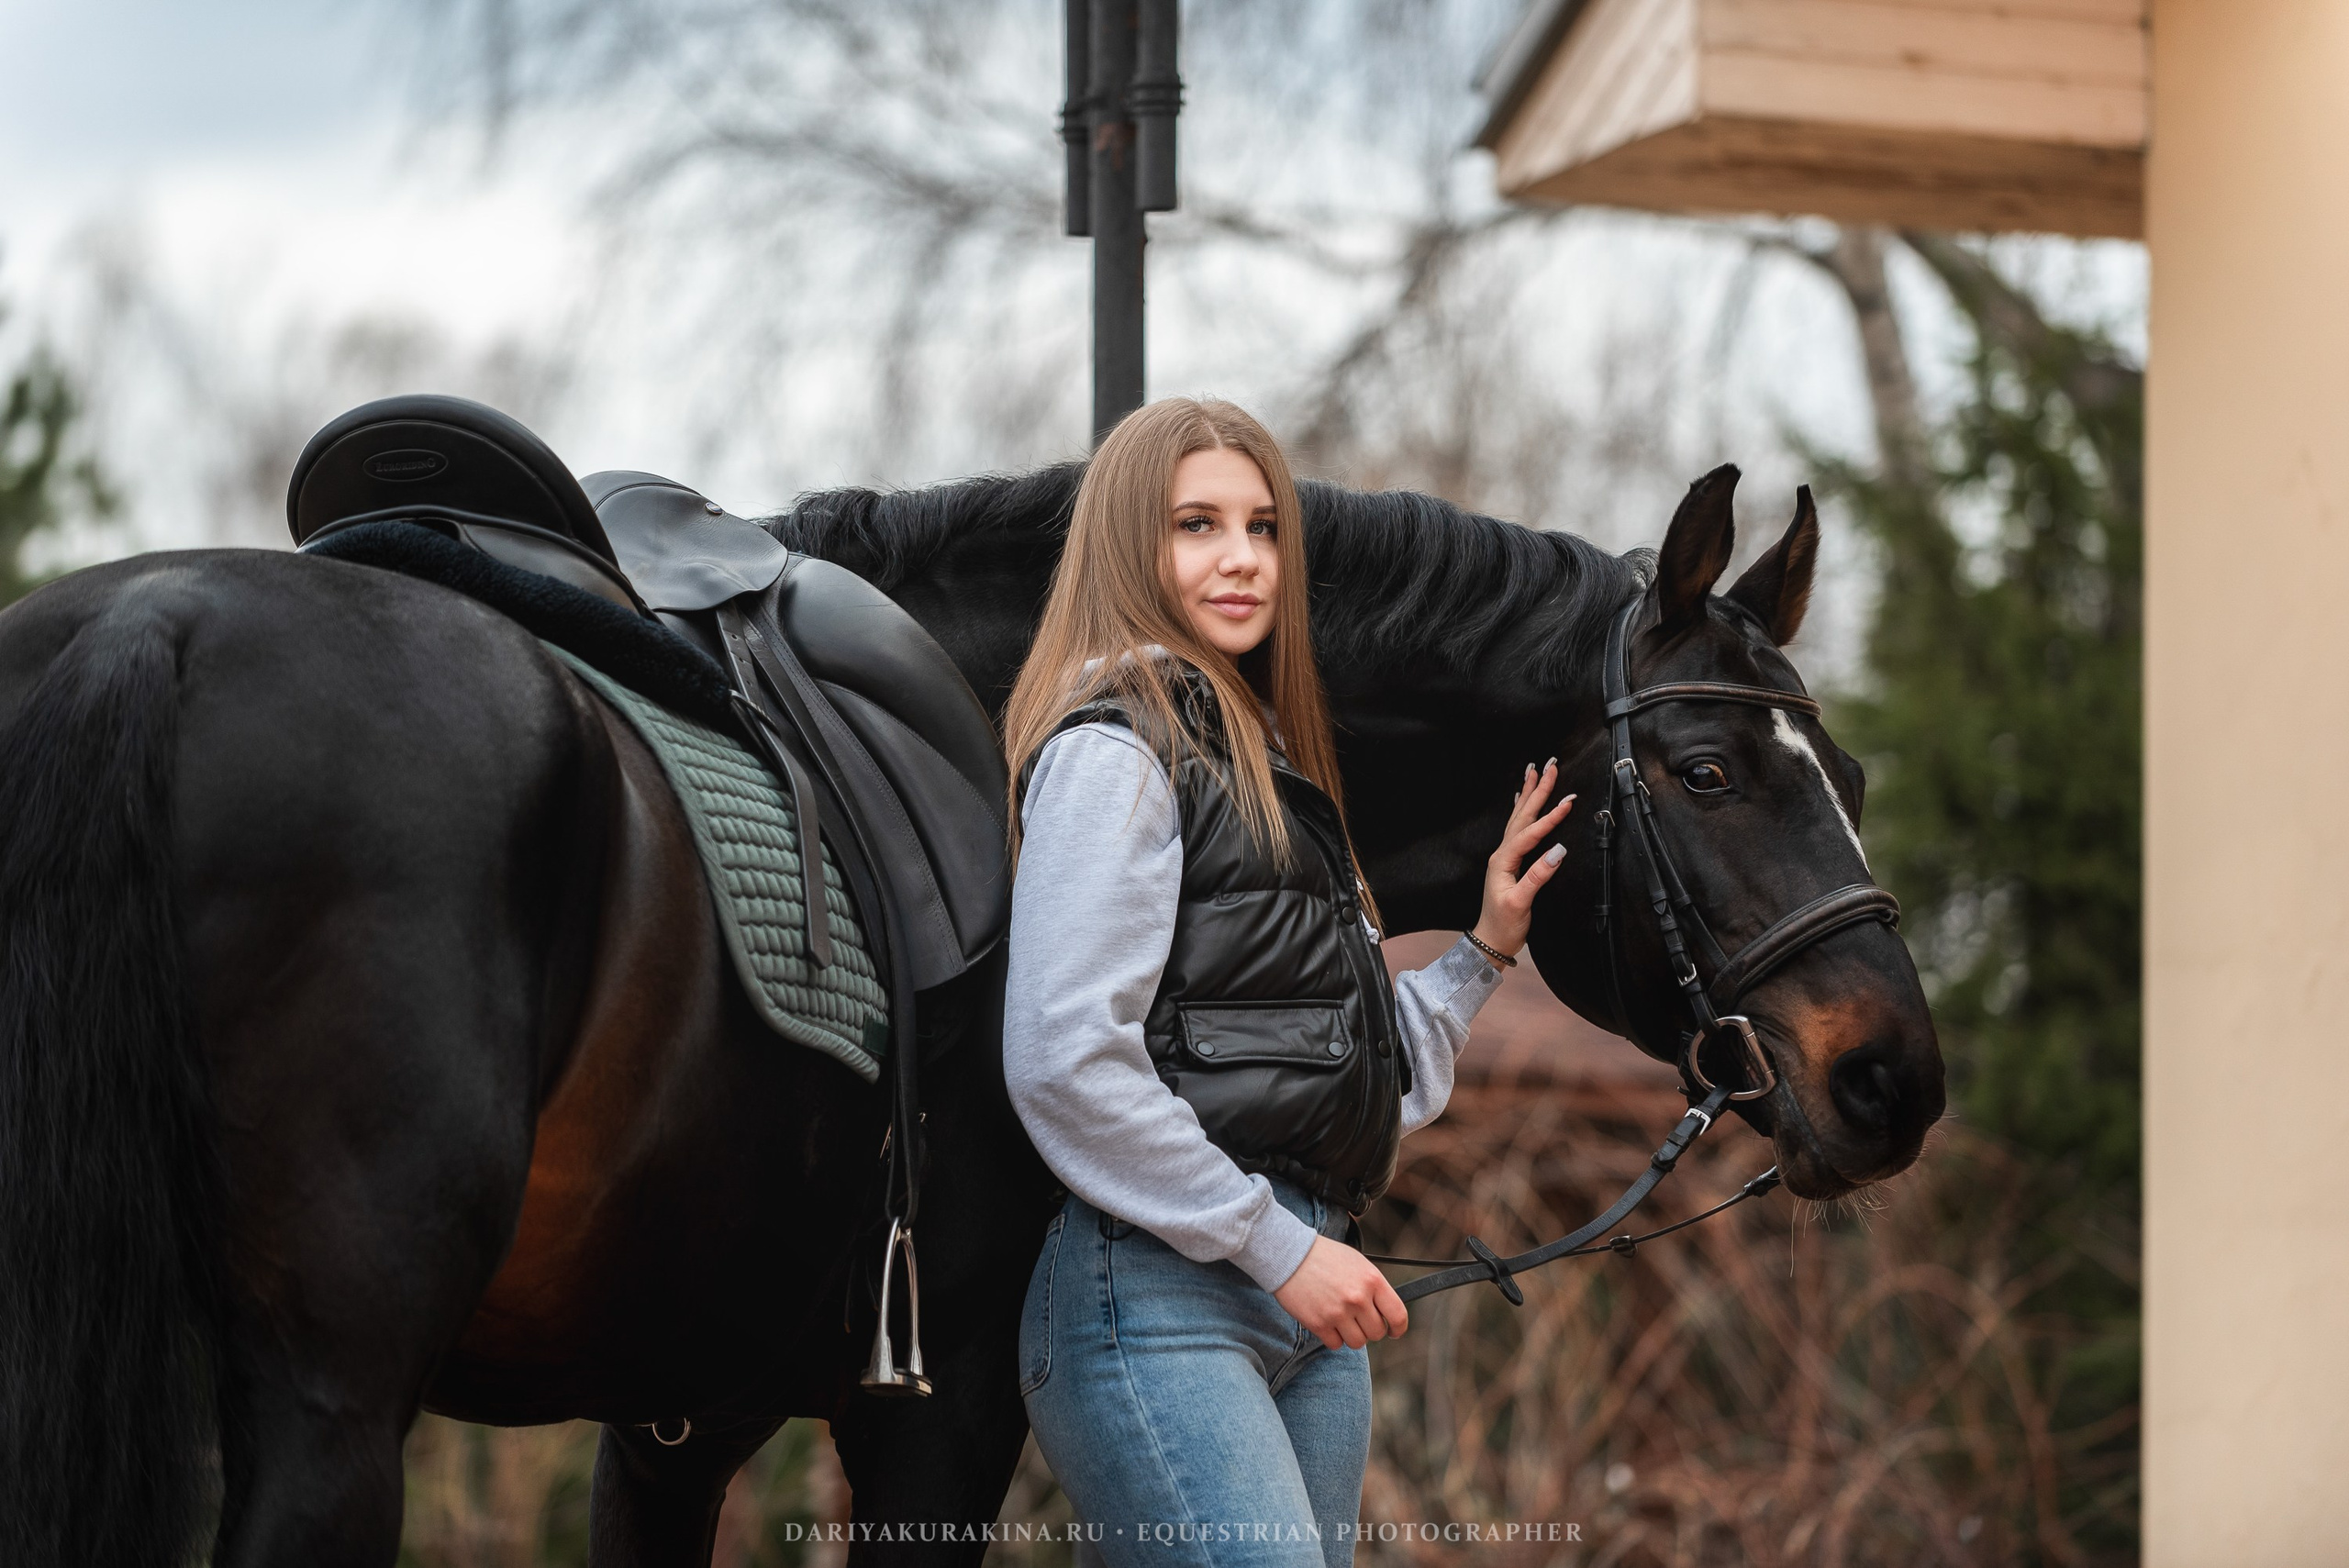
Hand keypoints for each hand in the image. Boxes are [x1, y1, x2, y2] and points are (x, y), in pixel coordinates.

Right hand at [1273, 1235, 1408, 1348]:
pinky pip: (1336, 1344)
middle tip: (1357, 1319)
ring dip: (1351, 1335)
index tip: (1394, 1331)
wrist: (1290, 1254)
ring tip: (1341, 1319)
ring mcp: (1338, 1312)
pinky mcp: (1319, 1323)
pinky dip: (1332, 1337)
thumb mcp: (1358, 1263)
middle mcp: (1358, 1298)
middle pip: (1377, 1332)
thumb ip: (1373, 1287)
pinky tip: (1326, 1321)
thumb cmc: (1324, 1257)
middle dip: (1369, 1328)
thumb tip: (1385, 1311)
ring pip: (1357, 1342)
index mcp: (1372, 1280)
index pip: (1398, 1315)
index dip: (1398, 1328)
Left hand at [1471, 759, 1575, 966]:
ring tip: (1535, 771)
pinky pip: (1516, 828)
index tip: (1569, 800)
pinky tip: (1520, 799)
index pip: (1530, 833)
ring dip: (1528, 794)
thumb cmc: (1505, 925)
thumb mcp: (1521, 904)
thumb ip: (1537, 877)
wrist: (1490, 941)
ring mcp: (1504, 857)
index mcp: (1504, 861)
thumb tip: (1559, 851)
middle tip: (1549, 765)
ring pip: (1519, 818)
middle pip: (1522, 816)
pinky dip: (1521, 810)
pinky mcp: (1509, 862)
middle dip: (1537, 790)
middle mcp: (1502, 854)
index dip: (1550, 817)